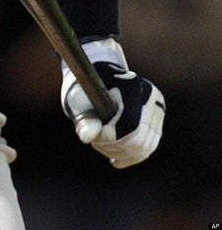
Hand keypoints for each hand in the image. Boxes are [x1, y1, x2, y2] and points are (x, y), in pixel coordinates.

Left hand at [61, 38, 165, 168]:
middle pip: (140, 140)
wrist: (98, 76)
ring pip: (145, 148)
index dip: (111, 138)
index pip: (129, 125)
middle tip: (96, 145)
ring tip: (103, 149)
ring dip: (122, 155)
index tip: (93, 138)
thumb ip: (84, 118)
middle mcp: (153, 97)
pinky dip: (131, 157)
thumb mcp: (80, 99)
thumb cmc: (85, 86)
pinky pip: (149, 147)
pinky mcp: (157, 121)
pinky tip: (115, 161)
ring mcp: (158, 109)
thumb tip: (86, 137)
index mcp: (135, 86)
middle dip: (115, 148)